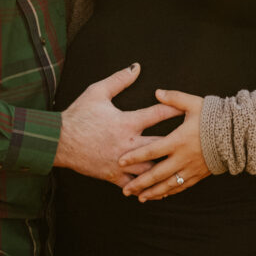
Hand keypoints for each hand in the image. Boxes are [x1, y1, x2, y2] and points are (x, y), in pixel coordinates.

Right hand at [54, 65, 180, 186]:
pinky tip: (159, 188)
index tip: (188, 107)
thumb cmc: (78, 115)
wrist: (59, 141)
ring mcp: (121, 162)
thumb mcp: (97, 92)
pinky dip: (147, 186)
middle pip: (161, 144)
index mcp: (126, 122)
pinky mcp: (113, 175)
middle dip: (179, 143)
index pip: (157, 113)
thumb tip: (136, 67)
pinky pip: (134, 184)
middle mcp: (127, 143)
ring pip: (150, 168)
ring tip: (183, 168)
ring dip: (166, 168)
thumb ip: (119, 80)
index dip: (174, 108)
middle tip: (196, 141)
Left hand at [119, 89, 211, 200]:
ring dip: (152, 192)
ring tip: (139, 198)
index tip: (120, 161)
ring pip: (168, 185)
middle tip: (125, 190)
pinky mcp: (199, 175)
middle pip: (157, 174)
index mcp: (178, 140)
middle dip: (140, 183)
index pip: (152, 150)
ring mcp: (191, 168)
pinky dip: (169, 193)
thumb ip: (173, 98)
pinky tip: (159, 196)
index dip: (135, 156)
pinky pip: (181, 187)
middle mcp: (183, 157)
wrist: (236, 134)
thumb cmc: (214, 117)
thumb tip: (157, 92)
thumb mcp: (193, 104)